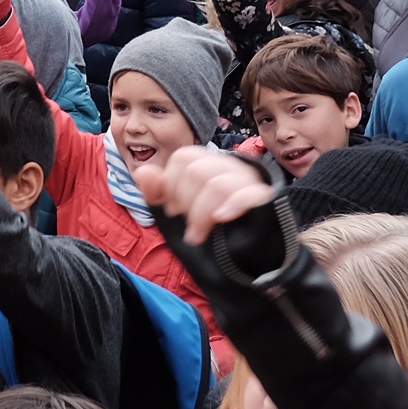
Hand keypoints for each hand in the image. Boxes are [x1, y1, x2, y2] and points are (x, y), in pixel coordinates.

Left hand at [132, 146, 273, 243]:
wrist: (248, 251)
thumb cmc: (210, 223)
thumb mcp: (178, 209)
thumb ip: (157, 191)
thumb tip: (143, 172)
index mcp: (209, 163)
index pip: (184, 157)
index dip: (172, 184)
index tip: (174, 209)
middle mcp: (230, 167)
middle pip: (197, 171)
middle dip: (186, 202)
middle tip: (189, 225)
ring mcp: (249, 182)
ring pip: (216, 185)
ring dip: (201, 215)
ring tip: (198, 235)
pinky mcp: (265, 200)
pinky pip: (248, 194)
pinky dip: (232, 205)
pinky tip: (222, 218)